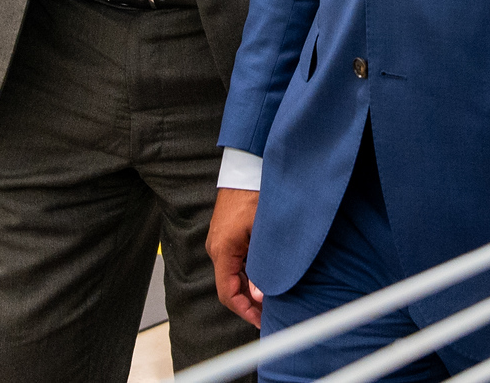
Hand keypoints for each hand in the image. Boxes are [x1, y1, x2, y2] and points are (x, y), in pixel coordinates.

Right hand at [207, 188, 263, 326]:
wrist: (246, 167)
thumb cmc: (254, 194)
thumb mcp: (263, 233)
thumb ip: (261, 267)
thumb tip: (259, 296)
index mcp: (223, 250)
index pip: (227, 293)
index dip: (244, 311)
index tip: (261, 321)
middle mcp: (217, 248)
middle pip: (229, 286)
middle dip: (249, 302)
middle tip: (271, 313)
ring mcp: (220, 241)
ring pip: (233, 274)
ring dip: (250, 287)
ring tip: (272, 296)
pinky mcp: (227, 234)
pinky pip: (235, 261)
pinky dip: (248, 273)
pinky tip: (265, 276)